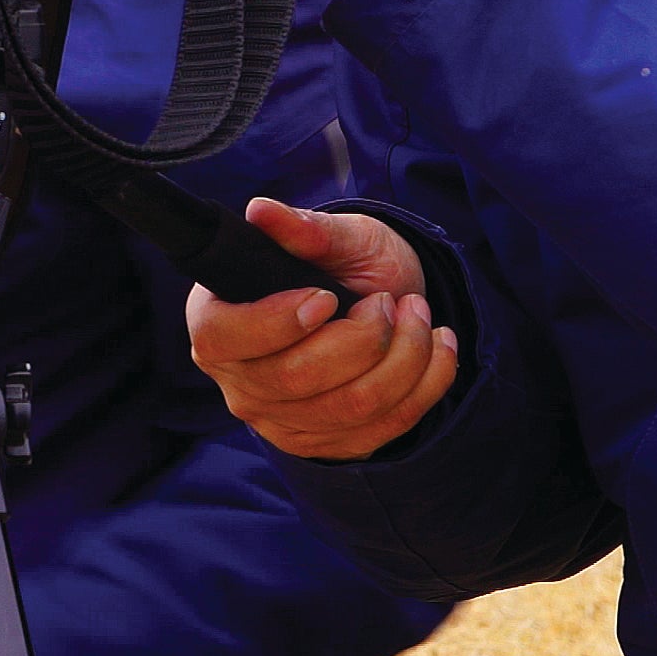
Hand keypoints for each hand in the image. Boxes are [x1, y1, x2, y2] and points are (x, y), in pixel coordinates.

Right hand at [183, 198, 459, 461]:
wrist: (384, 299)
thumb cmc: (345, 263)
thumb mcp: (335, 236)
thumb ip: (304, 229)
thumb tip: (262, 211)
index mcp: (217, 323)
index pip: (223, 339)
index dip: (276, 321)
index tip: (326, 296)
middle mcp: (240, 383)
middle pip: (297, 378)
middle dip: (363, 335)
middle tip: (389, 300)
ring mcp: (283, 422)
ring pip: (351, 405)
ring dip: (405, 355)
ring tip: (418, 313)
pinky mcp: (330, 444)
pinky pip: (387, 425)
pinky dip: (427, 381)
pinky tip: (439, 345)